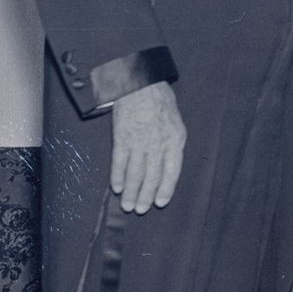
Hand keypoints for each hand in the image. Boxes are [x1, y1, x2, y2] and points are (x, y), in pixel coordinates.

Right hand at [110, 81, 185, 214]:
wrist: (139, 82)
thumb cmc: (160, 100)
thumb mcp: (176, 121)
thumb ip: (172, 142)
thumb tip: (168, 164)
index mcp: (175, 139)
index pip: (172, 171)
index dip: (166, 188)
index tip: (160, 202)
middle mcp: (158, 143)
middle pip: (152, 176)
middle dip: (146, 195)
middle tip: (140, 210)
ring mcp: (139, 141)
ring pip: (135, 173)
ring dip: (131, 191)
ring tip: (128, 205)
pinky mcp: (121, 137)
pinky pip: (120, 161)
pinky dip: (118, 176)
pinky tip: (117, 187)